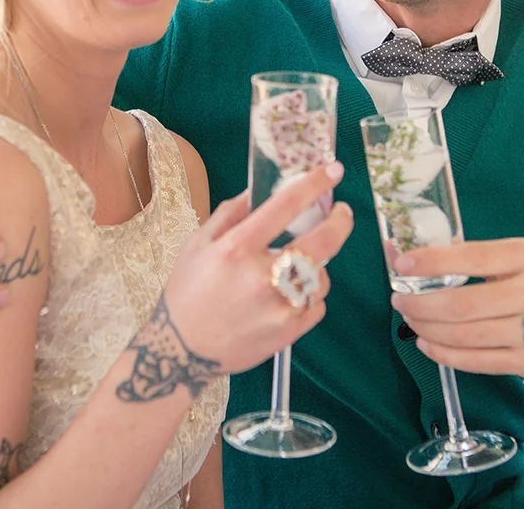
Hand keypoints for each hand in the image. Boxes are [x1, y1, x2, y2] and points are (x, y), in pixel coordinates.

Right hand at [158, 161, 353, 373]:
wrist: (180, 351)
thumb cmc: (187, 293)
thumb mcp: (197, 244)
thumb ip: (230, 214)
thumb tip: (259, 191)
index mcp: (236, 248)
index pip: (285, 206)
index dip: (314, 184)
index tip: (333, 171)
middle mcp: (262, 277)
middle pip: (321, 242)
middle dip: (340, 222)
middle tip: (343, 212)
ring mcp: (279, 308)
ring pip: (321, 277)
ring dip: (315, 267)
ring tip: (296, 269)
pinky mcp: (289, 333)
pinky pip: (316, 305)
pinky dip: (308, 296)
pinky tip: (288, 296)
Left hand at [388, 238, 523, 381]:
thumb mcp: (521, 255)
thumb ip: (478, 255)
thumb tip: (419, 256)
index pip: (473, 258)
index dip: (432, 263)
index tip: (401, 264)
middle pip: (463, 305)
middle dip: (421, 304)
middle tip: (399, 300)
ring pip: (466, 336)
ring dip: (428, 329)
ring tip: (410, 320)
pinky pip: (477, 362)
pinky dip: (444, 354)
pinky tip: (426, 344)